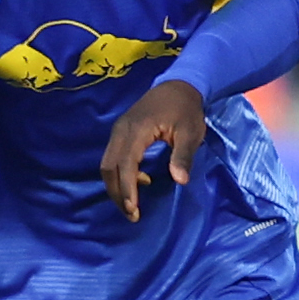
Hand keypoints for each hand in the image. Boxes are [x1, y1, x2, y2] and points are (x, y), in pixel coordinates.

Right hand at [103, 81, 213, 219]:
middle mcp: (121, 130)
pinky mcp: (120, 132)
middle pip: (109, 167)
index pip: (126, 164)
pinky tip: (139, 181)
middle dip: (117, 193)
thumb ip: (183, 156)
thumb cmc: (186, 109)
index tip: (133, 210)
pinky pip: (112, 157)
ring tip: (132, 205)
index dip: (127, 189)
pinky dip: (119, 174)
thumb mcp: (191, 132)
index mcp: (137, 130)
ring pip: (107, 164)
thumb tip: (180, 180)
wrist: (179, 84)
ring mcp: (118, 130)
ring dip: (116, 186)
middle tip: (132, 214)